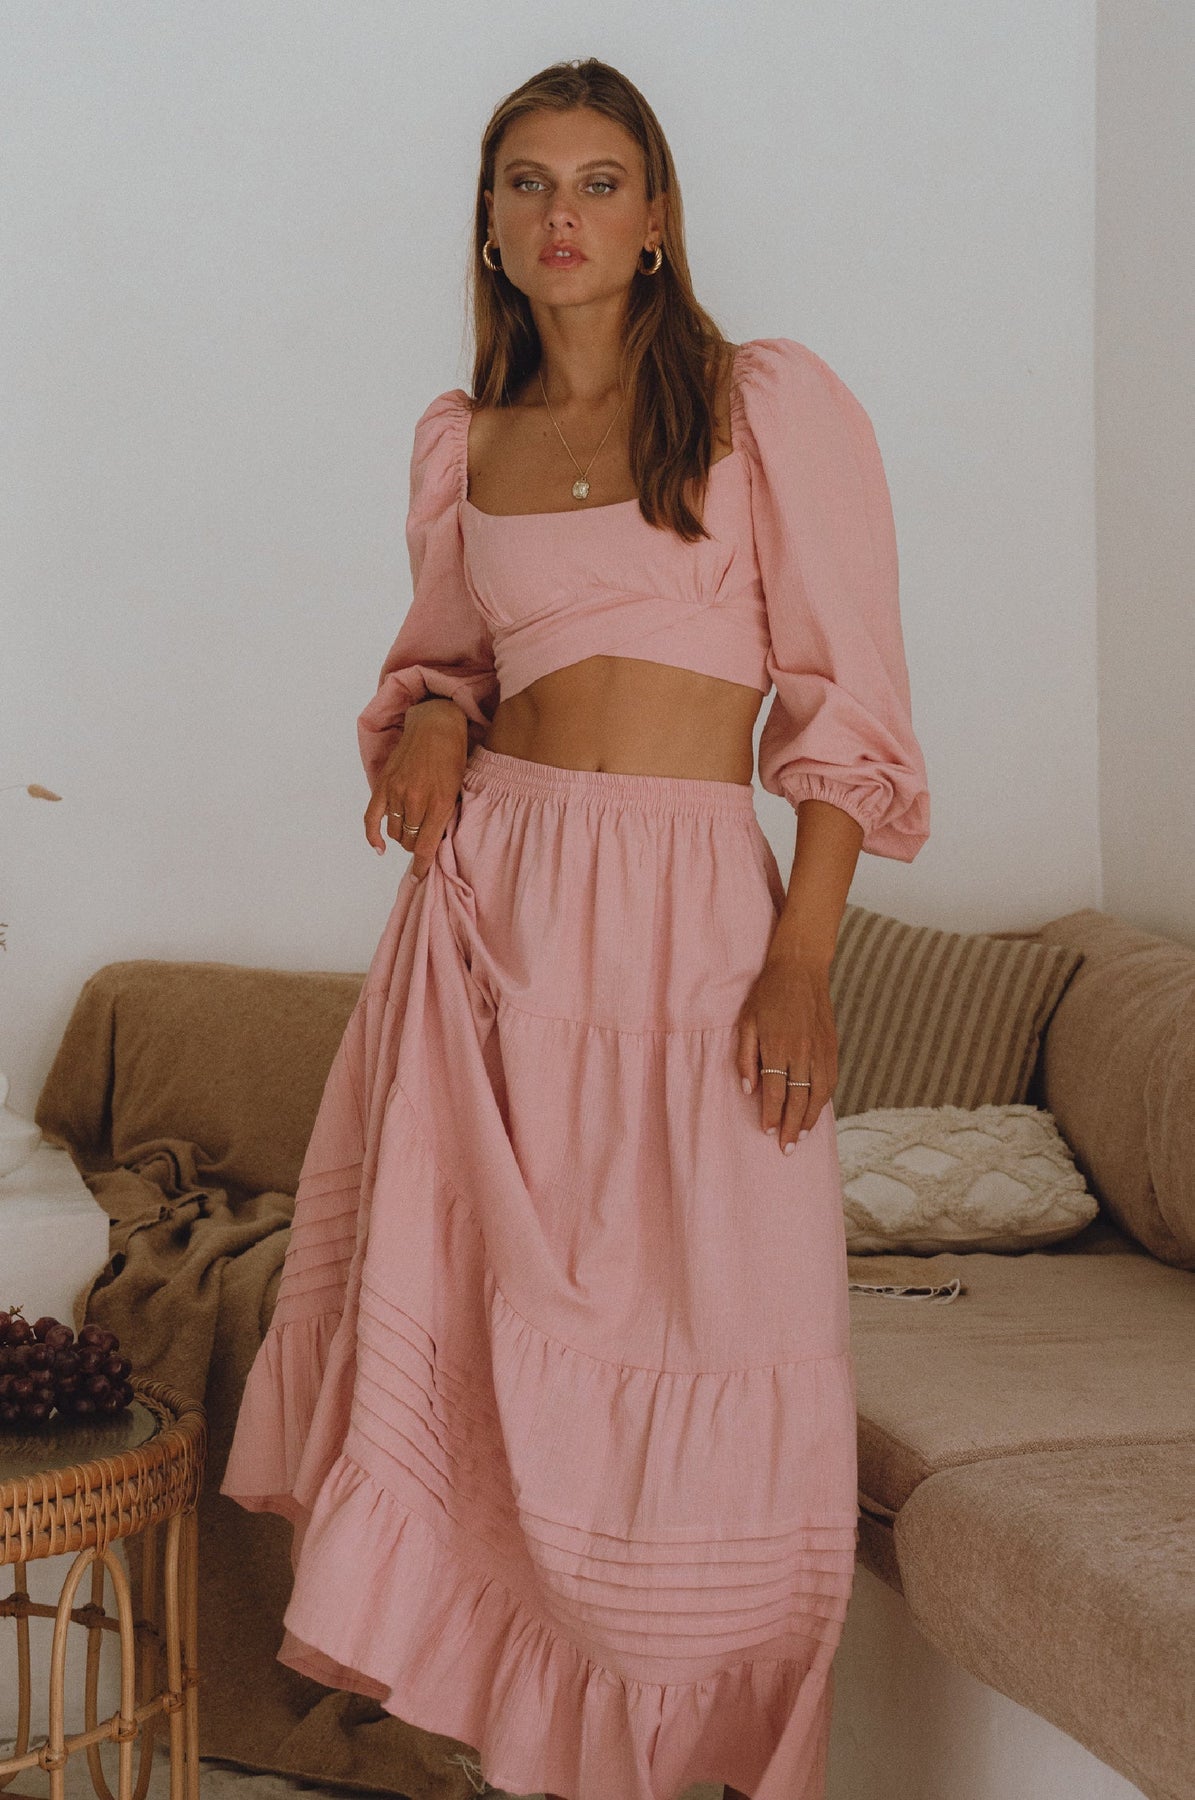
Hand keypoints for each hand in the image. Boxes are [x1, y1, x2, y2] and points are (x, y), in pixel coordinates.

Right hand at [363, 698, 469, 881]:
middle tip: (422, 838)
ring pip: (394, 832)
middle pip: (408, 841)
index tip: (419, 878)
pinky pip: (371, 818)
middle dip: (415, 845)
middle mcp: (416, 800)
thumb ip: (444, 816)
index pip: (425, 848)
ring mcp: (397, 792)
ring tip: (410, 829)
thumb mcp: (457, 788)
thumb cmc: (452, 757)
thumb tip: (432, 842)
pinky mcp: (384, 784)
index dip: (421, 868)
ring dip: (401, 836)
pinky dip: (373, 836)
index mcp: (439, 803)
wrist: (436, 725)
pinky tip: (379, 847)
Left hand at [735, 946, 838, 1151]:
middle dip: (793, 1127)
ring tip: (803, 1138)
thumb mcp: (746, 1022)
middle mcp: (802, 1052)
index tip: (767, 1131)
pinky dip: (824, 1100)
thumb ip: (745, 1057)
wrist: (800, 969)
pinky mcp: (832, 1046)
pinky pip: (831, 1080)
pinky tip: (817, 1111)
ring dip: (811, 1119)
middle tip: (787, 1149)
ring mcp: (820, 1049)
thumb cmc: (767, 995)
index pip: (776, 1091)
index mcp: (778, 1046)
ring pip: (819, 1094)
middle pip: (799, 1099)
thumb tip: (749, 1090)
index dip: (772, 1115)